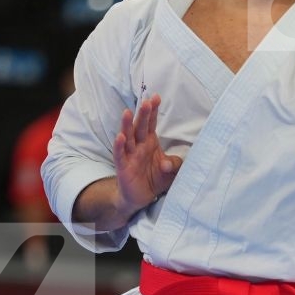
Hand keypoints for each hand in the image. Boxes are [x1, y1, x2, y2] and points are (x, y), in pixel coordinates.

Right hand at [112, 94, 181, 217]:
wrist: (142, 197)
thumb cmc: (155, 179)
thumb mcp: (171, 171)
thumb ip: (174, 165)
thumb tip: (167, 164)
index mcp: (150, 142)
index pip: (151, 123)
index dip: (153, 111)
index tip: (156, 97)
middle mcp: (139, 145)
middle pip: (140, 127)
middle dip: (142, 114)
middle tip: (146, 102)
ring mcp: (129, 155)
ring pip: (127, 137)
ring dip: (126, 125)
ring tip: (127, 112)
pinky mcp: (122, 166)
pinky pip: (119, 154)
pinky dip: (119, 146)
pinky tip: (120, 137)